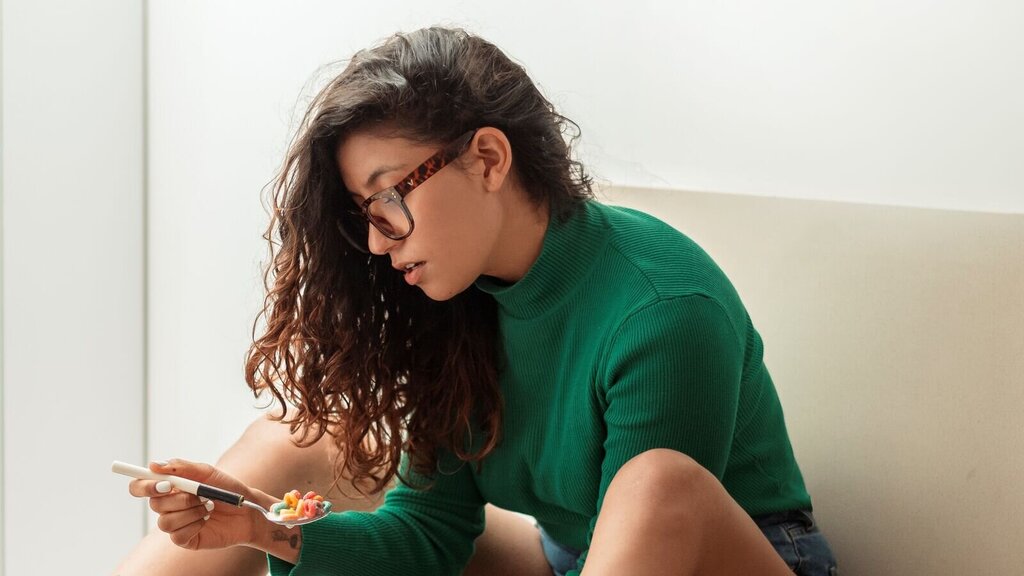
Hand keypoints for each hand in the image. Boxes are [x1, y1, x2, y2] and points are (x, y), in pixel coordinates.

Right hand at [127, 458, 275, 550]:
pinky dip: (195, 524)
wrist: (247, 509)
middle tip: (200, 494)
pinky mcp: (184, 540)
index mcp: (170, 487)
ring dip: (190, 511)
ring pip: (165, 521)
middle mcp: (168, 505)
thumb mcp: (207, 472)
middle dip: (180, 498)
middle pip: (154, 504)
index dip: (144, 486)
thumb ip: (181, 466)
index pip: (140, 487)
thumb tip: (153, 465)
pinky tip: (206, 520)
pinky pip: (177, 535)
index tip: (164, 484)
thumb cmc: (227, 489)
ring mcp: (175, 523)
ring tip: (209, 506)